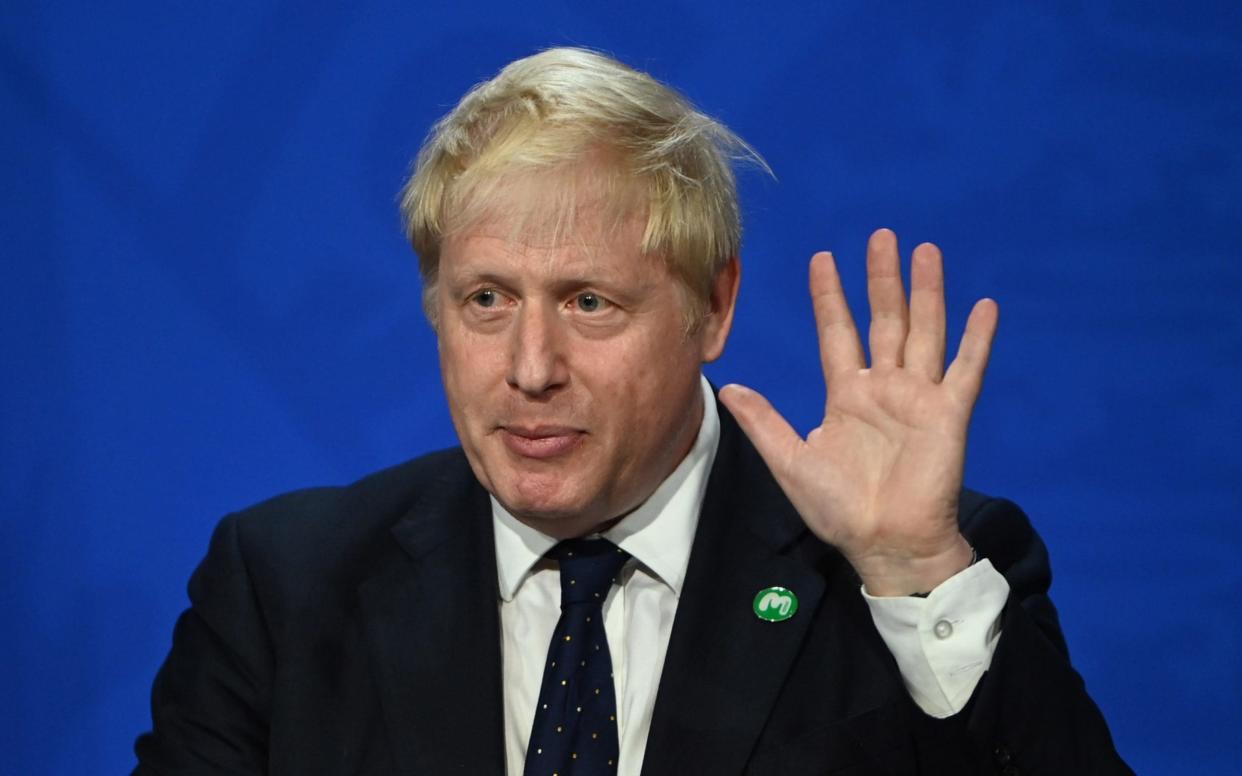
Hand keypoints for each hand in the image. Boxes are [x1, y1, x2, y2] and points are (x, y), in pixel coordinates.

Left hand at [720, 229, 997, 595]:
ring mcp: (919, 398)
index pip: (837, 332)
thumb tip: (726, 388)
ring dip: (927, 292)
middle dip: (881, 279)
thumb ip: (764, 421)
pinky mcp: (949, 414)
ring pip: (924, 331)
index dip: (830, 296)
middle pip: (884, 320)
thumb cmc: (838, 509)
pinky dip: (976, 339)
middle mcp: (884, 388)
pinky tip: (983, 305)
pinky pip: (965, 369)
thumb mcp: (790, 462)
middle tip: (882, 235)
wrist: (883, 543)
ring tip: (926, 251)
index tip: (823, 259)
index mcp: (847, 395)